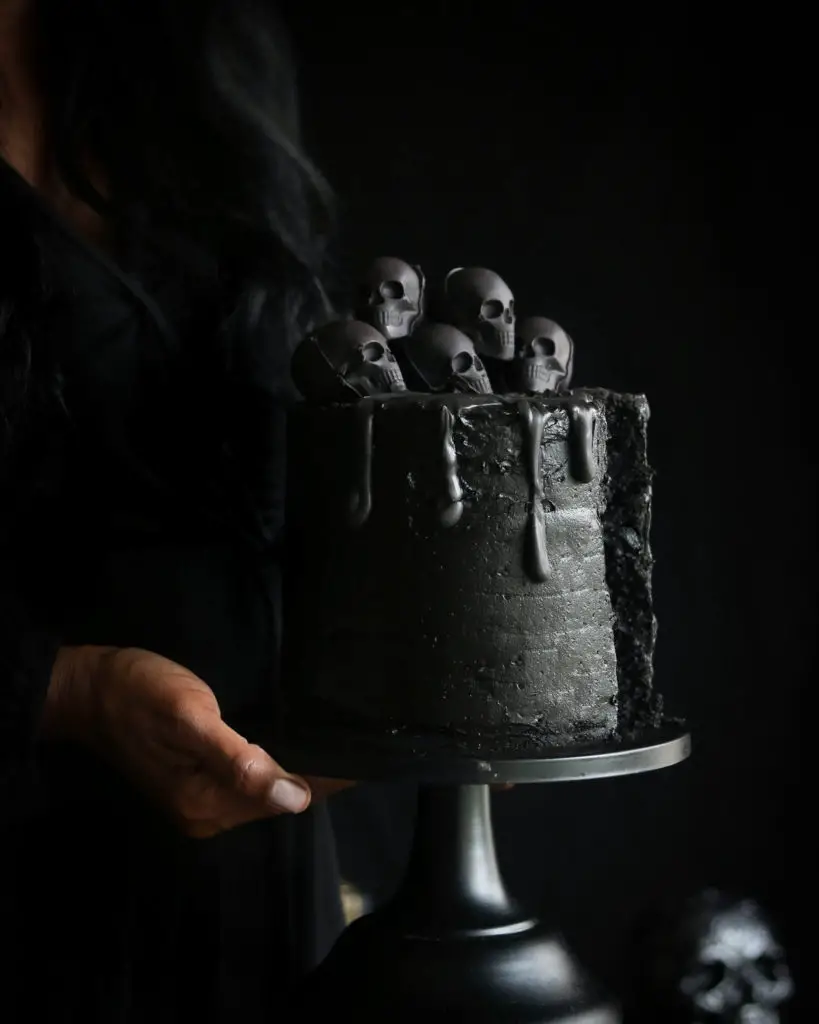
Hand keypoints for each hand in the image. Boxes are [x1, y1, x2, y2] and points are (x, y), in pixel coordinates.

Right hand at [45, 645, 350, 837]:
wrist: (89, 688)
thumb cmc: (142, 695)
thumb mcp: (191, 720)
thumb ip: (239, 762)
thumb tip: (296, 798)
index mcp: (207, 804)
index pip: (287, 799)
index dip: (327, 779)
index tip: (368, 758)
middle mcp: (207, 813)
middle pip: (278, 800)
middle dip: (318, 776)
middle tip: (363, 743)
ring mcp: (199, 799)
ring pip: (265, 792)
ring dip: (299, 771)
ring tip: (341, 742)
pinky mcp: (195, 780)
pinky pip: (248, 781)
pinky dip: (275, 766)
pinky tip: (295, 744)